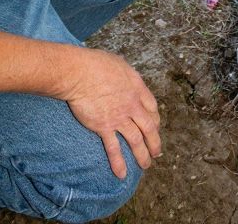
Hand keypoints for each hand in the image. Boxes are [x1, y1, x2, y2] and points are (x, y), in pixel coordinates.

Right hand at [65, 49, 160, 178]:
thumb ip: (127, 76)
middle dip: (154, 142)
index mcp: (138, 88)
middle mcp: (132, 105)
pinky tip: (121, 174)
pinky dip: (118, 162)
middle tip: (157, 152)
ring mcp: (119, 117)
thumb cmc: (97, 64)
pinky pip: (114, 148)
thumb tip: (125, 79)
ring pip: (136, 140)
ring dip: (142, 155)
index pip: (152, 107)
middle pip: (149, 127)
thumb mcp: (120, 64)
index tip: (155, 127)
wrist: (80, 73)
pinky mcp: (104, 127)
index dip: (155, 119)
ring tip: (146, 165)